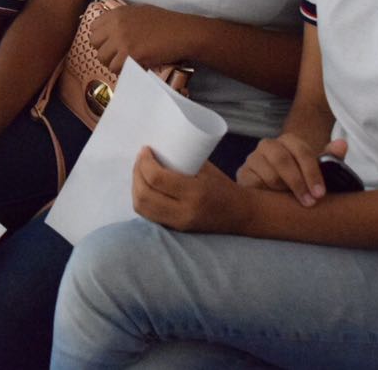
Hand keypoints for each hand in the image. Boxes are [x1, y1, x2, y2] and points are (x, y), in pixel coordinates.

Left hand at [89, 5, 194, 72]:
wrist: (182, 33)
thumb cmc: (164, 22)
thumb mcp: (138, 12)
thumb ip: (121, 19)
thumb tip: (108, 29)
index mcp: (117, 13)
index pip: (93, 28)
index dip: (100, 38)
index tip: (109, 43)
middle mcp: (116, 25)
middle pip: (94, 44)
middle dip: (104, 50)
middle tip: (116, 55)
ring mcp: (122, 40)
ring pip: (103, 58)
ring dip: (112, 62)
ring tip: (124, 63)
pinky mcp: (131, 55)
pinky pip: (115, 68)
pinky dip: (121, 70)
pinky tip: (131, 67)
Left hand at [131, 147, 247, 232]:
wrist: (241, 215)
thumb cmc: (224, 186)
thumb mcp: (206, 170)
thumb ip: (183, 162)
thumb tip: (158, 149)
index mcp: (195, 193)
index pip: (157, 178)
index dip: (145, 162)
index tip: (145, 149)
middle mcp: (184, 211)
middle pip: (144, 194)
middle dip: (137, 173)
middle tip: (140, 159)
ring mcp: (178, 223)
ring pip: (142, 207)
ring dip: (135, 187)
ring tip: (139, 172)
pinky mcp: (175, 229)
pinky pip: (149, 216)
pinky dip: (141, 200)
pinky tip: (143, 188)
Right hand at [236, 134, 346, 206]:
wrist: (273, 190)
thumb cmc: (299, 179)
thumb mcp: (317, 170)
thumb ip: (330, 158)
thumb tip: (342, 144)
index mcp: (288, 141)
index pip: (301, 150)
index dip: (312, 172)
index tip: (320, 193)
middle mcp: (268, 146)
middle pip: (282, 160)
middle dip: (298, 183)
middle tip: (310, 202)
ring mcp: (253, 159)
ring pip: (269, 175)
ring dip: (284, 191)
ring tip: (290, 201)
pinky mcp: (243, 174)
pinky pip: (255, 185)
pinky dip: (267, 194)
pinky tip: (274, 200)